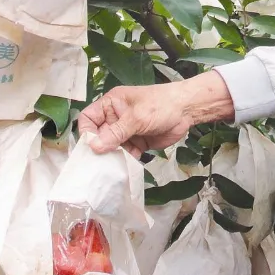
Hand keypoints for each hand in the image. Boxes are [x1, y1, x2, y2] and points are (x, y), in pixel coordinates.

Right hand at [77, 70, 235, 156]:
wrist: (187, 110)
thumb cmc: (161, 105)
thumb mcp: (137, 117)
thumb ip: (116, 133)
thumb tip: (94, 147)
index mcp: (111, 104)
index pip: (89, 118)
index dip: (86, 132)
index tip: (90, 148)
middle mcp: (115, 118)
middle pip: (98, 136)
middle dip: (99, 150)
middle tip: (99, 164)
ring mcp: (126, 131)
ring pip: (111, 147)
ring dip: (112, 158)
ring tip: (111, 169)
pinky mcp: (137, 143)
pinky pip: (125, 154)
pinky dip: (124, 161)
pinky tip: (125, 169)